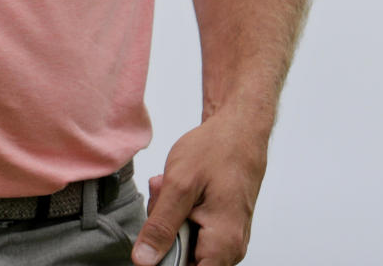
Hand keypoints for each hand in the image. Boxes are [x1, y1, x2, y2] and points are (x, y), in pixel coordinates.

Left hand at [130, 111, 267, 265]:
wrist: (239, 129)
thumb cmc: (217, 150)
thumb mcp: (179, 184)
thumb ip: (160, 226)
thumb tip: (144, 260)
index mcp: (223, 245)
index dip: (163, 257)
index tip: (155, 230)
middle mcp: (231, 249)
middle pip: (184, 259)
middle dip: (164, 230)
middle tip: (162, 195)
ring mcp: (228, 239)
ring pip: (186, 244)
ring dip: (170, 219)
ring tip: (171, 188)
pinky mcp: (222, 228)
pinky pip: (193, 232)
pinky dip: (179, 212)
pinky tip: (179, 190)